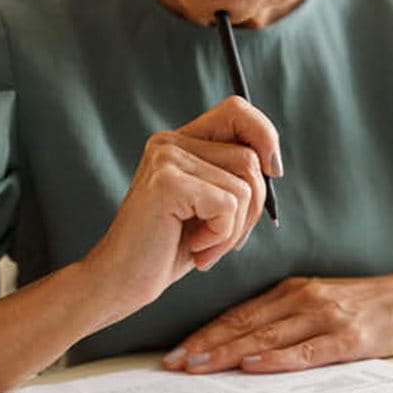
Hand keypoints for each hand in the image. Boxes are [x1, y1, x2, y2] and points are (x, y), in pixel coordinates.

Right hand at [82, 97, 281, 310]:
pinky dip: (221, 236)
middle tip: (220, 239)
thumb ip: (235, 176)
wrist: (120, 282)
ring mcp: (167, 159)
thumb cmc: (168, 249)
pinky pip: (229, 205)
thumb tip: (273, 164)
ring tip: (204, 246)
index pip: (236, 111)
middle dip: (252, 208)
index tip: (273, 173)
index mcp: (180, 141)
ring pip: (245, 184)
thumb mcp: (210, 206)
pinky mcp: (168, 183)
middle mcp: (170, 142)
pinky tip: (195, 248)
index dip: (265, 135)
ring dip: (234, 229)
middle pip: (250, 157)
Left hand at [163, 273, 392, 373]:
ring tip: (199, 366)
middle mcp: (304, 299)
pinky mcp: (349, 338)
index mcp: (294, 290)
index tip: (176, 351)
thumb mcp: (324, 301)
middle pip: (244, 325)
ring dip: (229, 353)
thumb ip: (287, 316)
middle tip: (174, 363)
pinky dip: (277, 359)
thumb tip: (245, 344)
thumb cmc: (372, 305)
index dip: (204, 333)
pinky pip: (306, 350)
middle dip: (205, 345)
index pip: (239, 314)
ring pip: (267, 337)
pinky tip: (254, 366)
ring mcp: (326, 317)